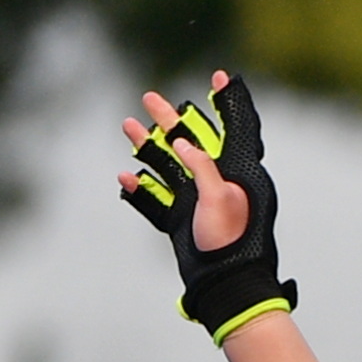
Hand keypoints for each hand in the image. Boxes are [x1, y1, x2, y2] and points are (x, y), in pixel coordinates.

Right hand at [118, 69, 297, 343]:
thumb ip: (202, 168)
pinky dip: (140, 190)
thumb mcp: (220, 198)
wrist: (226, 285)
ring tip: (128, 125)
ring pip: (167, 167)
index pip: (235, 127)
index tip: (218, 76)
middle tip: (150, 97)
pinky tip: (125, 176)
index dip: (227, 101)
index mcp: (237, 173)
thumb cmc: (234, 241)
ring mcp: (195, 202)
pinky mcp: (181, 223)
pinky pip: (156, 202)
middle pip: (189, 142)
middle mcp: (216, 183)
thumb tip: (182, 144)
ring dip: (147, 147)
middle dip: (169, 119)